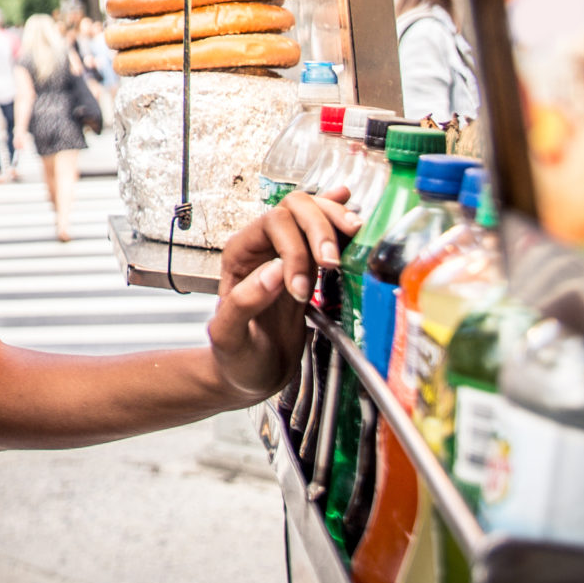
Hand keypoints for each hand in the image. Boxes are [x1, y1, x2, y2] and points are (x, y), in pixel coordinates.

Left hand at [203, 190, 365, 400]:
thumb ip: (243, 303)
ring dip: (335, 219)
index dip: (294, 249)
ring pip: (311, 212)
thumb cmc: (236, 359)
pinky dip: (338, 218)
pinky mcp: (308, 267)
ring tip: (355, 233)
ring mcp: (287, 253)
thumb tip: (274, 271)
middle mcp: (262, 248)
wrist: (251, 374)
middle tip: (334, 262)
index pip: (272, 225)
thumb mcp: (228, 339)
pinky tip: (349, 208)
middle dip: (319, 229)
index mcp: (239, 256)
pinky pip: (324, 232)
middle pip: (294, 208)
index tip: (302, 289)